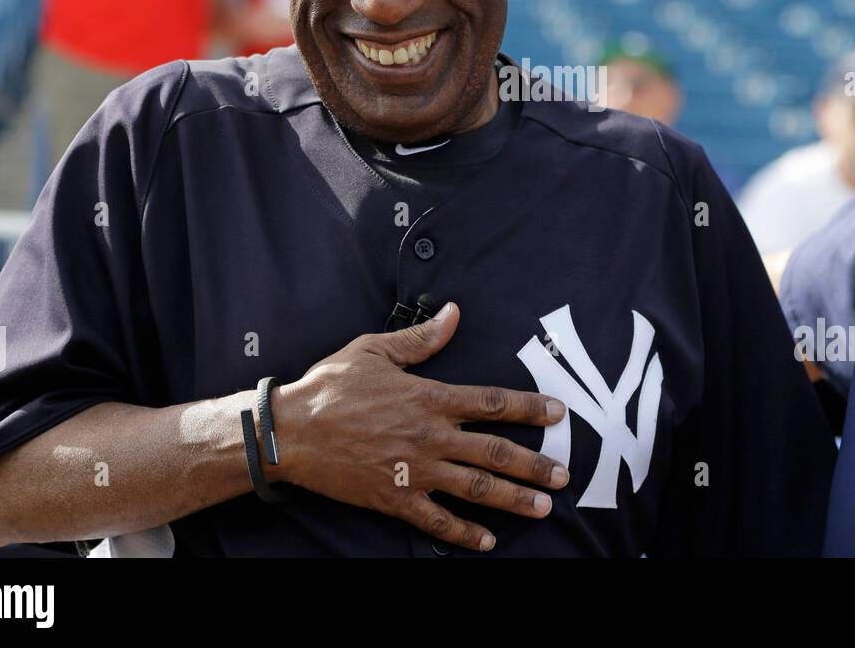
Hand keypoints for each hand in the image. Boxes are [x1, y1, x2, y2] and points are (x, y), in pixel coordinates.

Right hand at [273, 302, 569, 551]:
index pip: (492, 402)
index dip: (529, 407)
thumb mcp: (374, 350)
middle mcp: (430, 436)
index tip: (558, 413)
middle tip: (563, 476)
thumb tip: (454, 313)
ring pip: (476, 488)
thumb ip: (421, 337)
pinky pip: (437, 521)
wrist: (290, 431)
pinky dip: (465, 533)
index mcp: (429, 397)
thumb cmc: (330, 386)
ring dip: (514, 499)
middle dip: (535, 465)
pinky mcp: (395, 499)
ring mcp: (414, 471)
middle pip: (495, 452)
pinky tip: (488, 541)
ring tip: (544, 509)